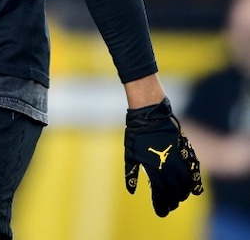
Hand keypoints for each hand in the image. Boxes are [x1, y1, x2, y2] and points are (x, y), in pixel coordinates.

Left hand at [124, 97, 203, 215]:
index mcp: (154, 168)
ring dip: (183, 193)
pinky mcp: (186, 152)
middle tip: (170, 207)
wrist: (150, 115)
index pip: (160, 192)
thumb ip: (132, 174)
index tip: (161, 212)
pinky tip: (196, 190)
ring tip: (179, 199)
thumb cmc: (137, 134)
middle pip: (174, 190)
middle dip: (172, 201)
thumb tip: (131, 192)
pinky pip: (194, 171)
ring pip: (185, 183)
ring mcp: (179, 159)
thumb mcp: (130, 154)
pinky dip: (195, 182)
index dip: (161, 204)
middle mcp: (168, 166)